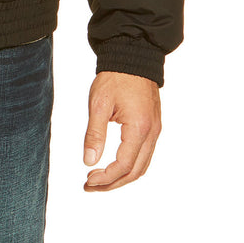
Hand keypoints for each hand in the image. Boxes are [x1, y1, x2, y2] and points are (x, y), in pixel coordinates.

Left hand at [82, 71, 160, 191]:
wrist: (133, 57)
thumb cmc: (115, 77)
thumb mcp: (98, 104)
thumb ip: (94, 134)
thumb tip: (89, 161)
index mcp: (139, 128)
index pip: (124, 166)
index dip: (106, 178)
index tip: (88, 180)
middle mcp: (152, 133)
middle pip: (135, 172)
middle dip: (113, 183)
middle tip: (91, 185)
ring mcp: (155, 131)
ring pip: (142, 166)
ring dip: (121, 177)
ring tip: (99, 179)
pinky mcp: (152, 127)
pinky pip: (144, 155)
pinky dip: (130, 166)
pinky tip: (113, 165)